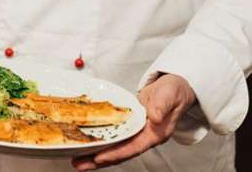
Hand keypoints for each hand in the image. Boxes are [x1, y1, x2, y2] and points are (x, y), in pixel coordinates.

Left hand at [71, 74, 196, 169]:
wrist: (174, 87)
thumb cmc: (174, 91)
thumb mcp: (170, 94)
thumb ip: (162, 105)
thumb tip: (155, 117)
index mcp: (155, 134)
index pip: (133, 148)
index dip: (115, 154)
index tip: (99, 158)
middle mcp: (144, 137)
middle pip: (119, 153)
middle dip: (99, 160)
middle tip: (79, 164)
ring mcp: (136, 133)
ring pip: (114, 148)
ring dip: (96, 155)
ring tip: (77, 160)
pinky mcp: (129, 126)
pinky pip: (113, 137)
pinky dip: (100, 142)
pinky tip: (86, 143)